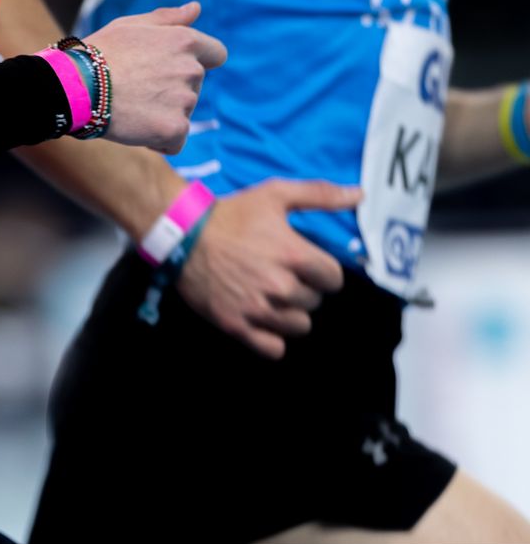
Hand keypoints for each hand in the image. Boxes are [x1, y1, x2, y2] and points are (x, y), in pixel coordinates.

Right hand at [88, 1, 225, 151]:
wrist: (77, 87)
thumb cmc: (100, 53)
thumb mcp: (132, 26)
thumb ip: (168, 19)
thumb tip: (196, 8)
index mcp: (184, 41)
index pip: (216, 54)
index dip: (199, 61)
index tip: (173, 68)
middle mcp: (191, 69)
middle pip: (194, 85)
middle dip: (172, 88)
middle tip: (136, 88)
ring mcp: (184, 101)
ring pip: (183, 112)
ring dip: (164, 113)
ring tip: (131, 107)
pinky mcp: (174, 128)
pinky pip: (176, 140)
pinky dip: (159, 140)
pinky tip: (136, 129)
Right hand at [177, 178, 361, 358]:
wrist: (183, 235)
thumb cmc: (232, 214)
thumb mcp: (276, 194)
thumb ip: (321, 195)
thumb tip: (360, 195)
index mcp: (295, 256)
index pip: (334, 280)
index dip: (321, 271)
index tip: (305, 264)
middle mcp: (280, 286)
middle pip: (314, 302)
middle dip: (303, 289)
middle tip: (280, 275)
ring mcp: (258, 310)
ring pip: (299, 327)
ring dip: (290, 314)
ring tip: (271, 297)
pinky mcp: (237, 326)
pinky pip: (274, 349)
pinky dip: (272, 338)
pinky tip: (262, 320)